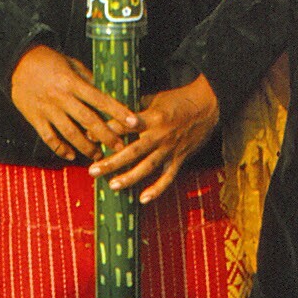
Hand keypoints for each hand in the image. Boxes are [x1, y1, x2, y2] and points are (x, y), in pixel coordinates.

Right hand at [10, 45, 137, 161]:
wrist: (17, 61)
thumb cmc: (48, 60)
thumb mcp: (71, 64)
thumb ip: (88, 79)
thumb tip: (106, 92)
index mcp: (72, 83)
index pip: (100, 99)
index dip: (118, 111)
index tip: (133, 122)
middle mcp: (62, 98)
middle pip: (88, 121)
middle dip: (107, 136)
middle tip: (120, 148)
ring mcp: (47, 110)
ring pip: (70, 134)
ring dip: (86, 147)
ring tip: (98, 155)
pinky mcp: (34, 118)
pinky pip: (49, 138)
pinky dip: (61, 149)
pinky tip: (71, 155)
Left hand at [88, 74, 219, 203]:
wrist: (209, 105)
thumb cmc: (179, 99)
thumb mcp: (155, 98)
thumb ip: (135, 107)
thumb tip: (111, 110)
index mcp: (152, 117)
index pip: (125, 125)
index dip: (107, 131)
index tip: (89, 136)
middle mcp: (160, 135)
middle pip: (133, 151)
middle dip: (112, 162)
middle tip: (93, 170)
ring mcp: (170, 149)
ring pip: (148, 167)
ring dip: (130, 178)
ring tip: (112, 186)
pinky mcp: (180, 158)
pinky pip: (168, 177)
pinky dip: (156, 189)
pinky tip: (142, 199)